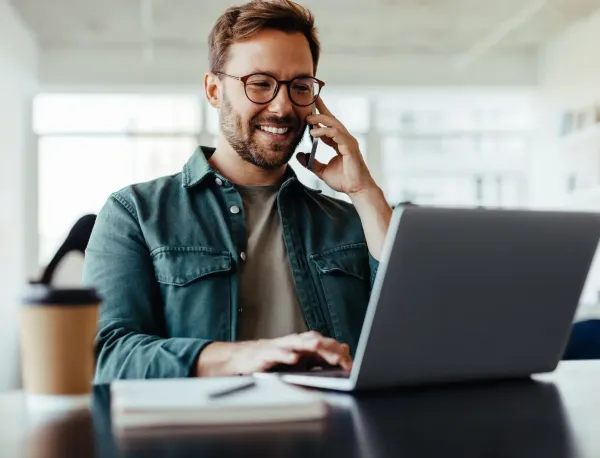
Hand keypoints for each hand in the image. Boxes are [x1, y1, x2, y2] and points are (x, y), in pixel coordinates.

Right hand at [196, 331, 351, 376]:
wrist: (240, 359)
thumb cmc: (270, 360)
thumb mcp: (296, 361)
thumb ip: (316, 359)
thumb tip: (340, 358)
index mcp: (301, 345)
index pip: (324, 346)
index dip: (337, 353)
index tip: (350, 363)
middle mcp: (292, 342)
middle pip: (313, 342)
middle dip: (328, 348)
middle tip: (342, 356)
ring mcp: (278, 347)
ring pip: (296, 343)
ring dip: (308, 344)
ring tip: (319, 346)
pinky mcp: (264, 354)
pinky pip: (276, 354)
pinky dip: (285, 355)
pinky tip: (293, 358)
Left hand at [297, 97, 375, 196]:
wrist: (356, 189)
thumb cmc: (344, 180)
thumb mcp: (322, 171)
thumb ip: (311, 163)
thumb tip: (300, 155)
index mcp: (339, 143)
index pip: (329, 125)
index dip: (321, 115)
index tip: (311, 106)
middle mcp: (345, 140)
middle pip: (332, 120)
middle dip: (321, 111)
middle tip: (308, 107)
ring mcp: (348, 142)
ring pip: (334, 124)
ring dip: (320, 120)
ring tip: (308, 120)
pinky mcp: (350, 147)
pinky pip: (337, 134)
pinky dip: (325, 132)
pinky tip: (314, 133)